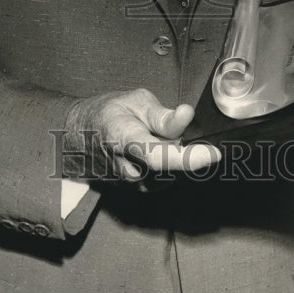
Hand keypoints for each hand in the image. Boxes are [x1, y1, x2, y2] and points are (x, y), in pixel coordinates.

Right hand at [61, 87, 220, 183]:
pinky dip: (171, 165)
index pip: (159, 157)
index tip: (214, 153)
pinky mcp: (138, 190)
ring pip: (170, 176)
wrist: (79, 136)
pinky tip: (161, 148)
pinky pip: (165, 179)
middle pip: (171, 169)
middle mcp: (127, 169)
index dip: (188, 158)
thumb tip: (187, 116)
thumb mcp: (136, 101)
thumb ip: (163, 115)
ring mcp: (132, 184)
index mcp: (123, 139)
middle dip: (185, 150)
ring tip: (160, 136)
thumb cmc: (108, 114)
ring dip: (177, 157)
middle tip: (177, 128)